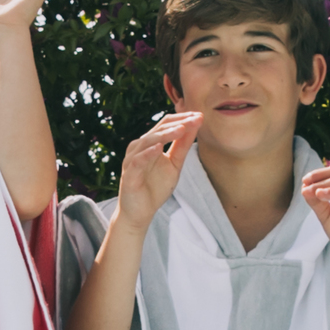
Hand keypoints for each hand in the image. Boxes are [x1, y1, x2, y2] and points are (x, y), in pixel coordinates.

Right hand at [109, 113, 199, 228]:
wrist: (140, 212)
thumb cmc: (155, 188)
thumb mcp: (175, 164)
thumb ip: (182, 146)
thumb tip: (195, 125)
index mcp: (151, 143)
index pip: (166, 124)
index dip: (183, 119)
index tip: (201, 116)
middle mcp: (140, 147)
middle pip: (159, 128)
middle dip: (179, 123)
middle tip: (196, 118)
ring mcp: (133, 159)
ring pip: (148, 141)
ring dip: (165, 134)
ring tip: (182, 129)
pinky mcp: (129, 174)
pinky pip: (138, 160)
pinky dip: (148, 153)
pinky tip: (159, 148)